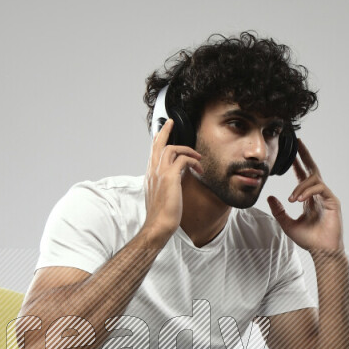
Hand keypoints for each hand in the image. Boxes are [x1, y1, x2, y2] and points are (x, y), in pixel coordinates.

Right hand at [143, 118, 202, 239]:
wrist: (158, 225)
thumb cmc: (160, 216)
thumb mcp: (161, 197)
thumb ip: (164, 185)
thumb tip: (173, 180)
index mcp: (150, 176)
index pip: (152, 153)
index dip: (158, 141)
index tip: (163, 133)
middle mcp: (152, 172)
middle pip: (157, 144)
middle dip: (165, 131)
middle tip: (171, 123)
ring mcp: (159, 173)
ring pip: (171, 148)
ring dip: (187, 150)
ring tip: (197, 157)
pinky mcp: (169, 177)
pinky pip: (182, 160)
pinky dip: (192, 161)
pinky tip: (198, 168)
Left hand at [267, 138, 344, 255]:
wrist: (322, 251)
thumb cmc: (309, 240)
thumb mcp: (287, 224)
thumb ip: (278, 211)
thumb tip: (269, 197)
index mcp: (309, 198)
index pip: (303, 176)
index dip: (297, 163)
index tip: (291, 152)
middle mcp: (318, 195)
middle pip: (312, 169)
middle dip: (305, 155)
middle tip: (298, 143)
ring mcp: (326, 197)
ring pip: (313, 179)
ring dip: (300, 187)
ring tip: (291, 199)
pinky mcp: (332, 202)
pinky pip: (320, 188)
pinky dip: (308, 192)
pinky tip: (298, 199)